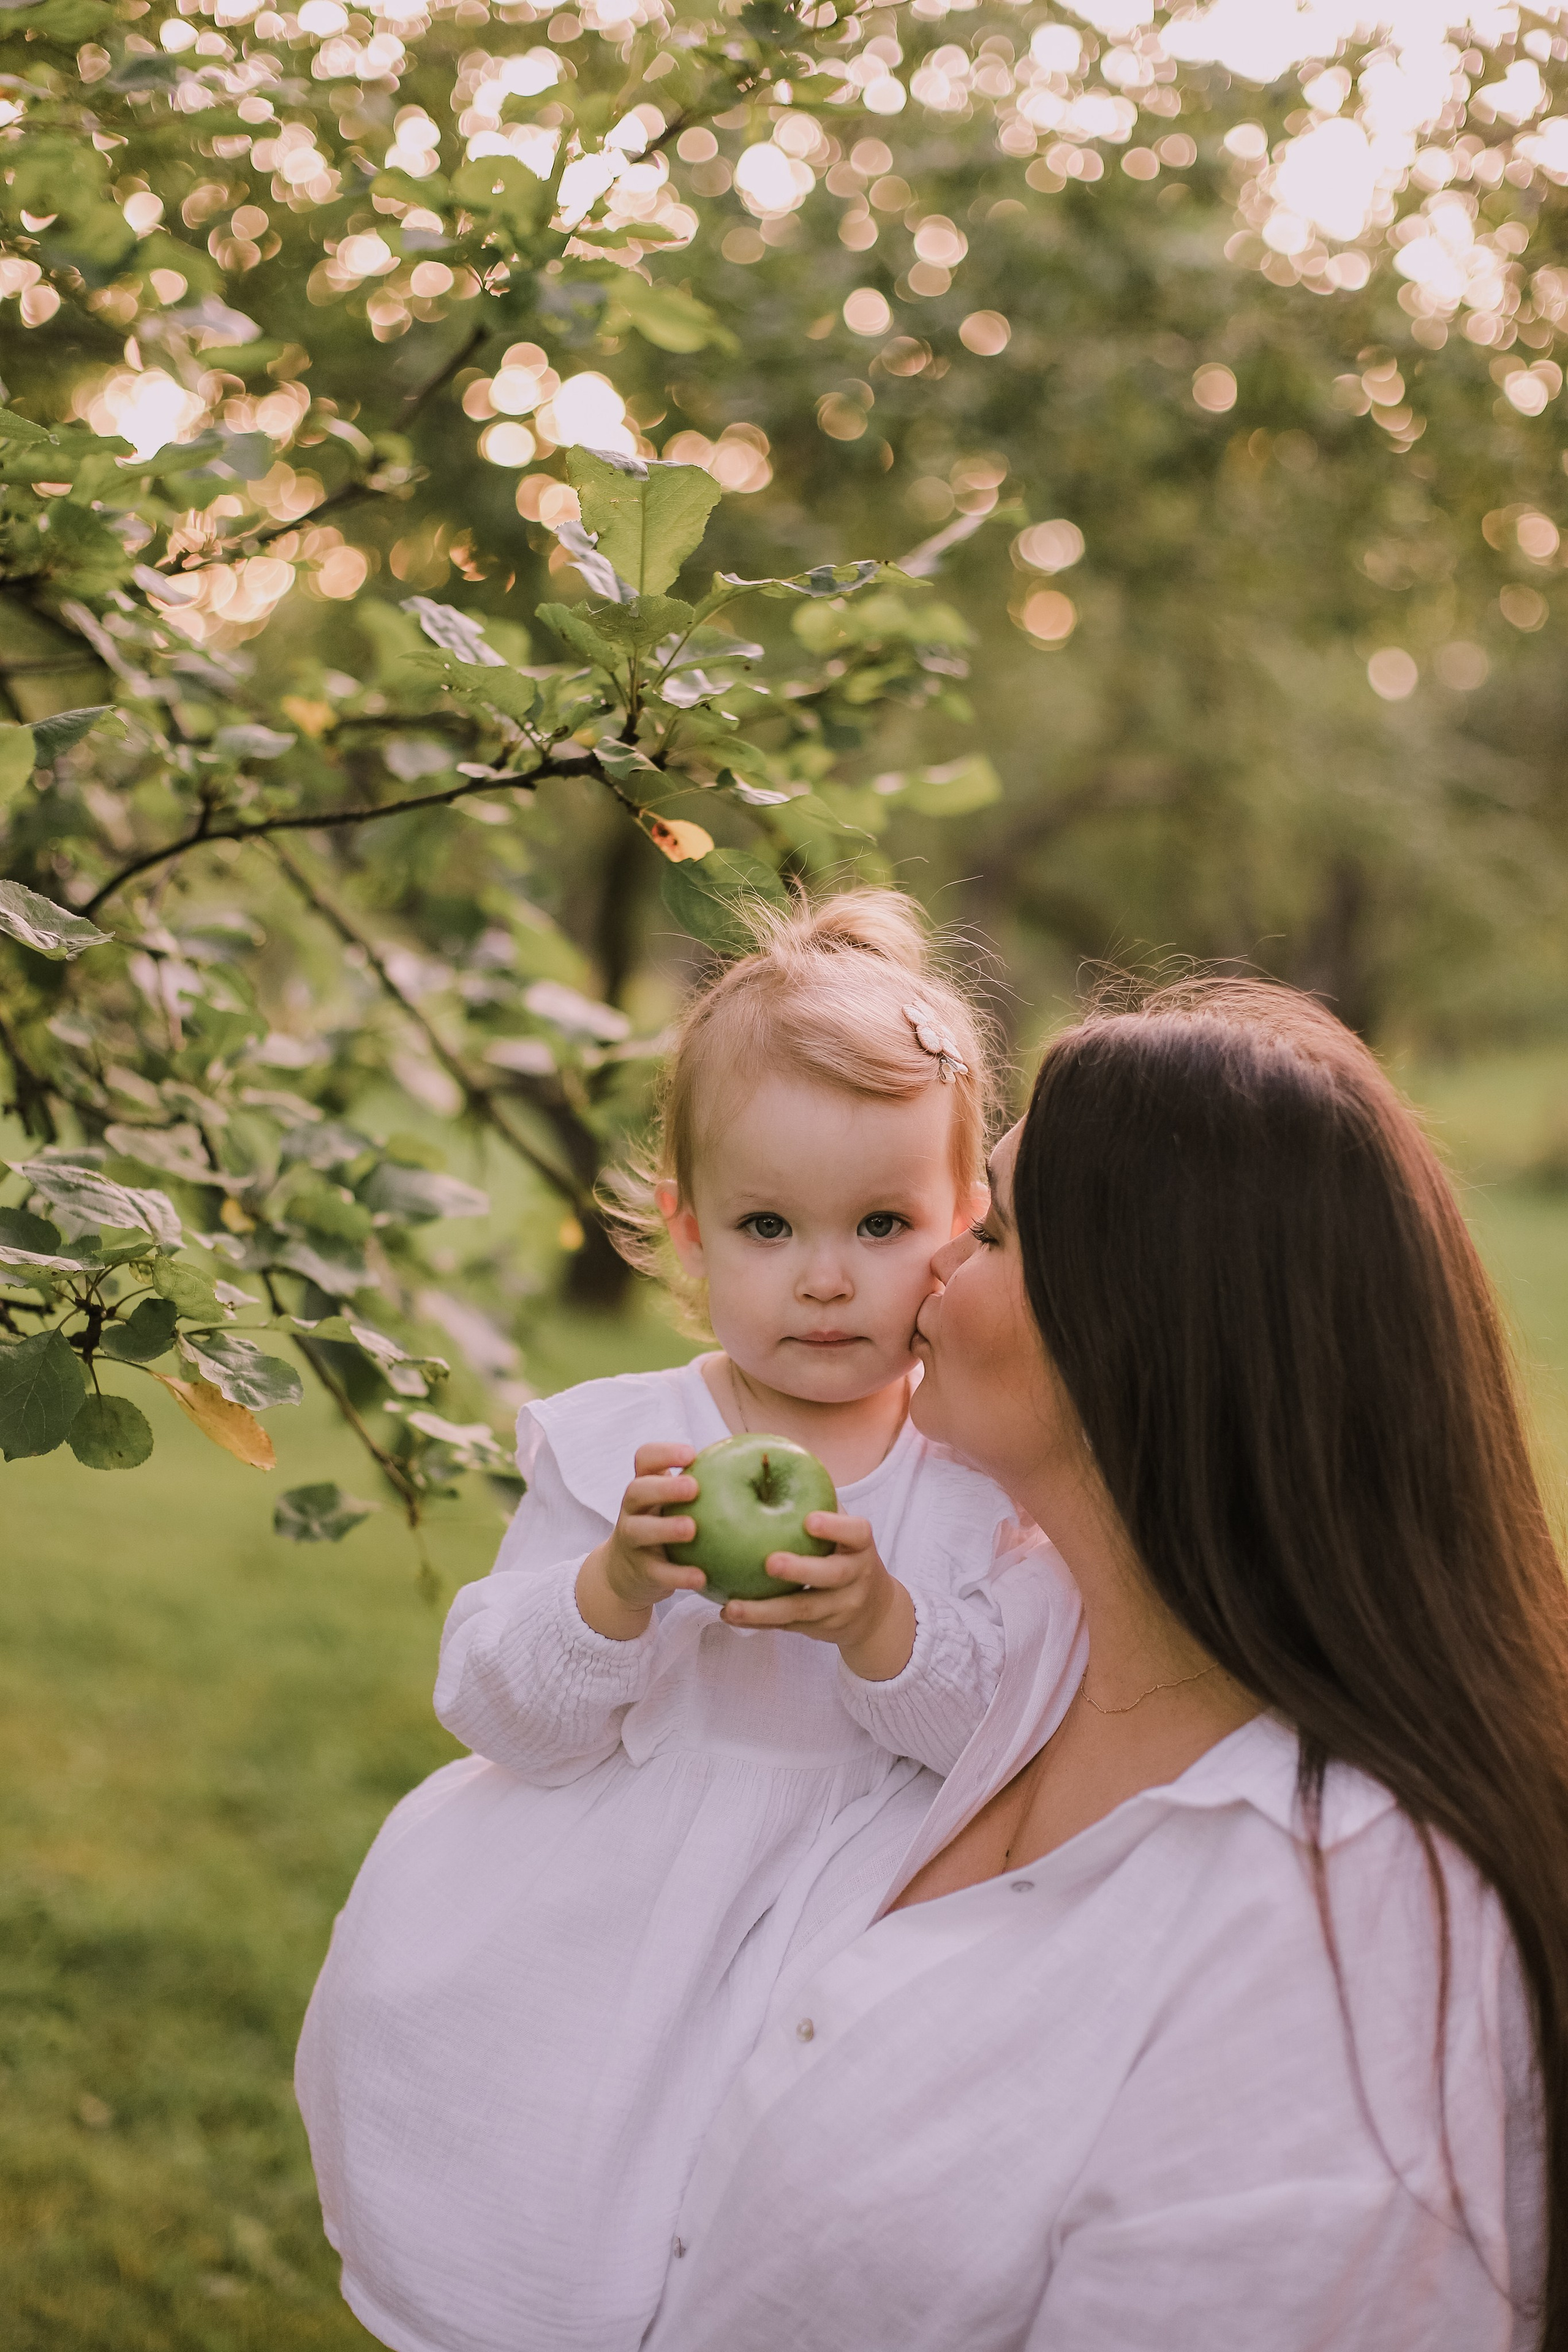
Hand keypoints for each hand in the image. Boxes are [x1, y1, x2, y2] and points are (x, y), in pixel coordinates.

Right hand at [575, 1443, 707, 1640]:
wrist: (630, 1571)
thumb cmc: (668, 1525)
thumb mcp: (678, 1503)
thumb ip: (706, 1485)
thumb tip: (761, 1465)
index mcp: (646, 1485)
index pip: (645, 1458)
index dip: (664, 1453)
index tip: (692, 1454)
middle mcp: (633, 1508)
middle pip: (637, 1490)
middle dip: (664, 1487)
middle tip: (694, 1488)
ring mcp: (631, 1539)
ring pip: (639, 1530)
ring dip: (665, 1528)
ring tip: (692, 1530)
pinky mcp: (639, 1570)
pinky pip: (656, 1572)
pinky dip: (678, 1575)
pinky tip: (701, 1578)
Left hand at [718, 1511, 917, 1682]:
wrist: (874, 1612)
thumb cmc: (844, 1553)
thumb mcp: (843, 1531)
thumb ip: (816, 1502)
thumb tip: (766, 1457)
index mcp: (860, 1546)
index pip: (857, 1533)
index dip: (835, 1526)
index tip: (809, 1520)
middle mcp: (856, 1577)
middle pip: (832, 1575)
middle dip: (801, 1569)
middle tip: (768, 1562)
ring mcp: (841, 1607)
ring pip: (804, 1611)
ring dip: (765, 1610)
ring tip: (732, 1607)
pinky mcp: (822, 1630)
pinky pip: (788, 1627)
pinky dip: (759, 1623)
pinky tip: (729, 1615)